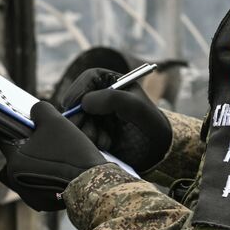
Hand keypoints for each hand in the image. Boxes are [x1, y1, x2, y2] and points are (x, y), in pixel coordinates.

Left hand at [0, 101, 107, 211]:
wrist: (94, 183)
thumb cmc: (72, 152)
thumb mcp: (55, 122)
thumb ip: (39, 111)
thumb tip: (35, 112)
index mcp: (14, 163)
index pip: (3, 139)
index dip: (13, 126)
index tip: (24, 122)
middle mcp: (16, 182)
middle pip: (18, 155)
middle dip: (30, 144)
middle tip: (48, 137)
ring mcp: (30, 195)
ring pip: (29, 169)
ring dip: (39, 160)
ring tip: (58, 153)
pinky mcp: (43, 203)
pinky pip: (40, 183)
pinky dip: (48, 174)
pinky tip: (62, 168)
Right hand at [56, 68, 170, 172]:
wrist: (157, 150)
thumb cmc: (150, 123)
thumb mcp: (136, 107)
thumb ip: (112, 99)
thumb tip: (84, 102)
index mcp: (111, 82)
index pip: (88, 79)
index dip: (78, 89)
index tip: (71, 103)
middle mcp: (101, 96)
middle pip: (76, 100)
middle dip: (78, 115)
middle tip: (82, 127)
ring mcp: (95, 115)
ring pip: (77, 119)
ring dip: (86, 130)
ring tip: (105, 139)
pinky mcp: (94, 132)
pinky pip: (82, 134)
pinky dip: (91, 140)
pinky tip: (107, 144)